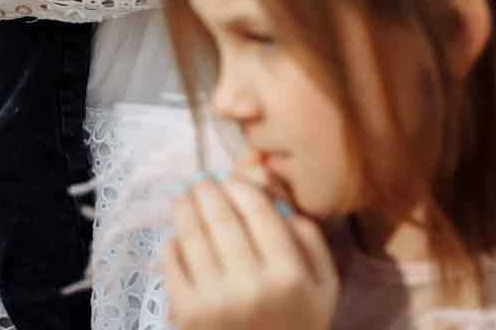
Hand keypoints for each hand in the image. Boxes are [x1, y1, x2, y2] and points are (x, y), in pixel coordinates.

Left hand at [160, 177, 337, 329]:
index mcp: (289, 277)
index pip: (258, 211)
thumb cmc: (298, 325)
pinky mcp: (187, 314)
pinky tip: (178, 236)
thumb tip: (273, 198)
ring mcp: (215, 301)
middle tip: (201, 181)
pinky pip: (172, 263)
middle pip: (221, 218)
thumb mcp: (323, 287)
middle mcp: (252, 287)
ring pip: (192, 235)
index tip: (231, 180)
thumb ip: (309, 239)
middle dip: (207, 191)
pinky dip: (172, 243)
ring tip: (184, 199)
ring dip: (184, 208)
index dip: (240, 187)